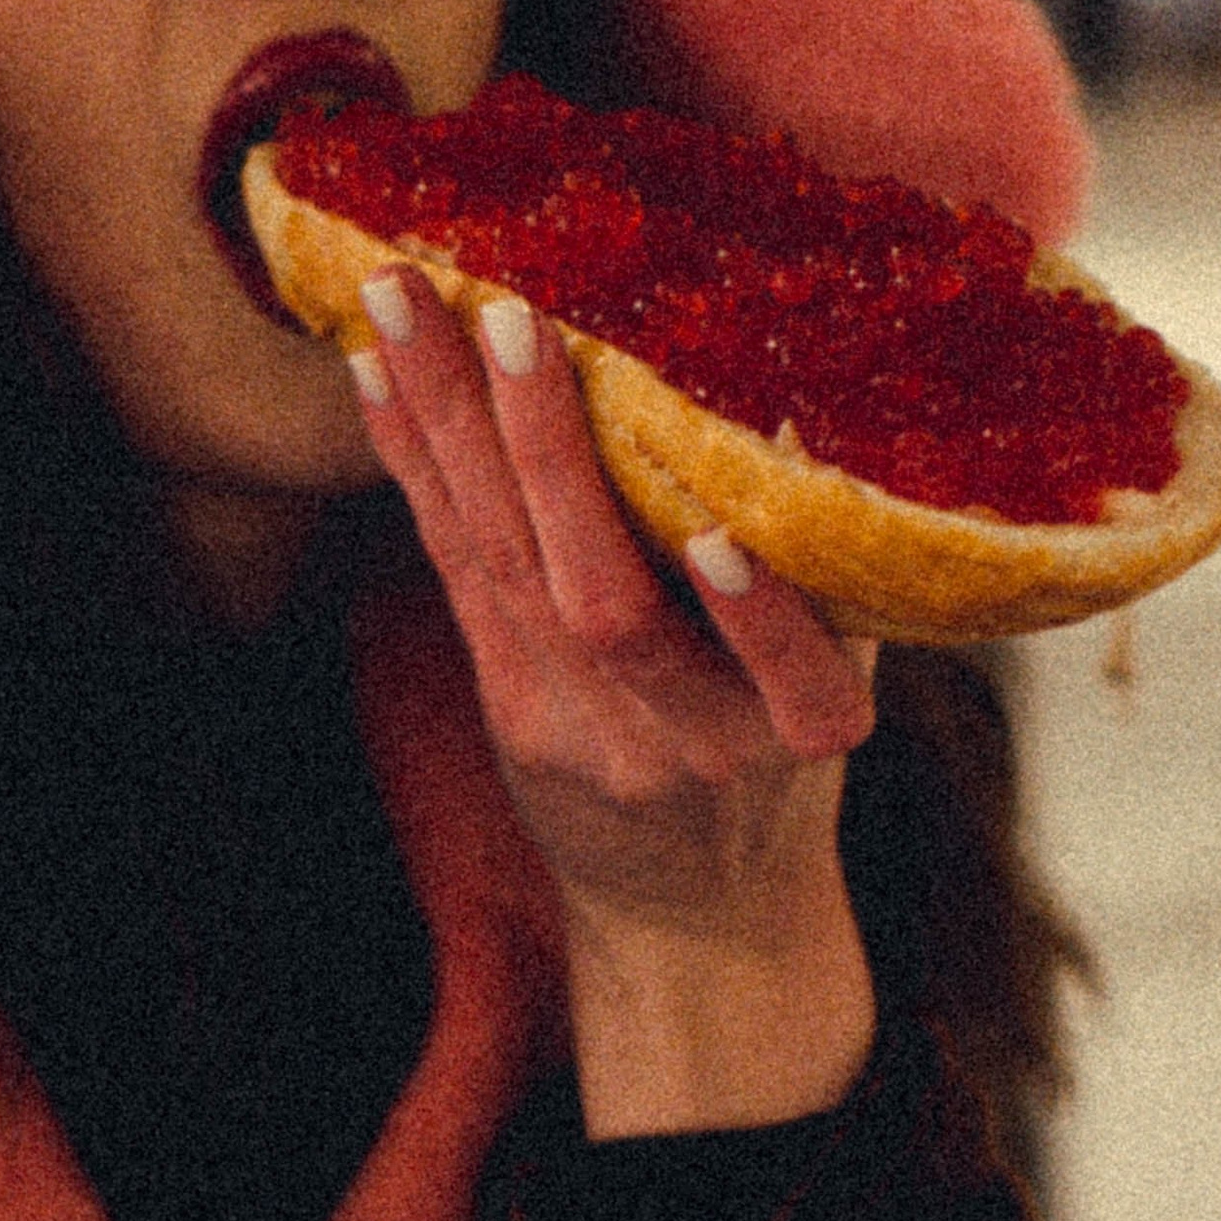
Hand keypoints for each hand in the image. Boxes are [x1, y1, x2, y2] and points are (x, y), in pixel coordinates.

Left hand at [348, 266, 877, 1129]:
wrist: (699, 920)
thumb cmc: (790, 759)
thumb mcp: (843, 681)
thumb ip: (829, 571)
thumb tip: (813, 393)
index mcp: (809, 732)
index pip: (794, 672)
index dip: (757, 616)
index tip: (720, 535)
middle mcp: (690, 744)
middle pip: (605, 605)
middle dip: (551, 455)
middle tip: (510, 317)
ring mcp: (584, 736)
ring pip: (508, 572)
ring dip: (451, 427)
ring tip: (403, 300)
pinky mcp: (509, 715)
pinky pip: (457, 576)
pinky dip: (417, 469)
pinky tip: (377, 376)